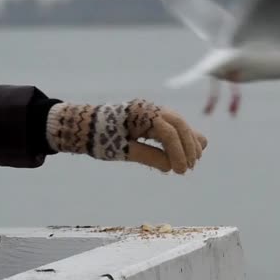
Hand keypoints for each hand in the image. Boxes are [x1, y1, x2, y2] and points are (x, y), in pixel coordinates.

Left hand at [46, 99, 207, 173]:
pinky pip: (176, 125)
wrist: (87, 125)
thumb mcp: (122, 150)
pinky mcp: (156, 117)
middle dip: (188, 147)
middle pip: (179, 125)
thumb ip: (147, 156)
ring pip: (180, 124)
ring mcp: (155, 111)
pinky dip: (185, 137)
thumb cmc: (102, 137)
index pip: (168, 132)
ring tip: (192, 163)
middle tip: (189, 168)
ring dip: (189, 142)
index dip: (177, 152)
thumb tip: (170, 166)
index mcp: (141, 113)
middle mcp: (151, 108)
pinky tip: (193, 151)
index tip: (179, 171)